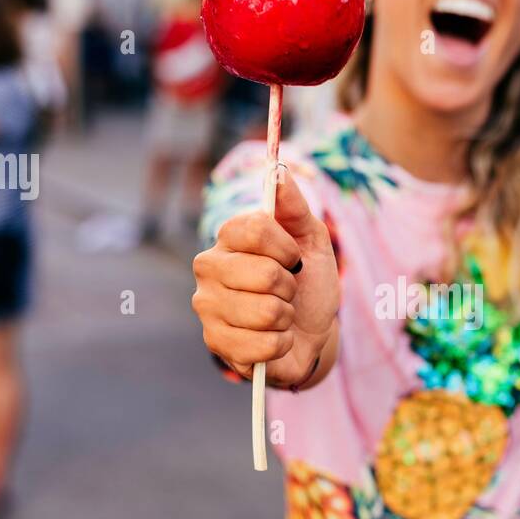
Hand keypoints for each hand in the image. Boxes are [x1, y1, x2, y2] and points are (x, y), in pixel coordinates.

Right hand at [192, 166, 339, 388]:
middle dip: (290, 287)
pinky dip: (281, 345)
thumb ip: (295, 207)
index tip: (295, 259)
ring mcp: (207, 307)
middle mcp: (208, 267)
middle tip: (286, 291)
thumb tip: (279, 173)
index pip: (255, 228)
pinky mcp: (215, 343)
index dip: (286, 248)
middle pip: (263, 273)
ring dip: (286, 317)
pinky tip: (274, 340)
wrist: (310, 333)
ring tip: (280, 316)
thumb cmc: (308, 284)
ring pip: (266, 311)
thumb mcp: (312, 241)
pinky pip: (263, 345)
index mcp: (228, 236)